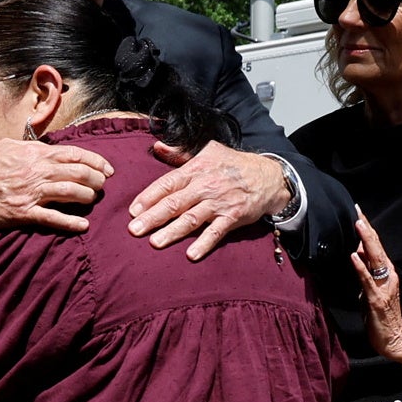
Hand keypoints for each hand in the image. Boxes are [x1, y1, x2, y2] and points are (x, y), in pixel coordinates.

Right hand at [0, 141, 108, 238]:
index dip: (95, 161)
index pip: (73, 154)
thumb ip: (28, 147)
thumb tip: (44, 147)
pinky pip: (52, 218)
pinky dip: (70, 223)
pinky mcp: (23, 213)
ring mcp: (31, 192)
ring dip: (87, 198)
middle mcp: (36, 171)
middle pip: (78, 173)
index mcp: (33, 154)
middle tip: (103, 186)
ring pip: (70, 193)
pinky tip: (83, 226)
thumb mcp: (4, 147)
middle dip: (96, 180)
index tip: (107, 169)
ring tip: (93, 201)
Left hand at [132, 140, 287, 259]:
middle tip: (134, 229)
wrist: (269, 176)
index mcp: (196, 170)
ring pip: (192, 218)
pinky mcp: (233, 217)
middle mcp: (206, 186)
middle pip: (175, 203)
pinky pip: (217, 232)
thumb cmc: (233, 165)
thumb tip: (157, 147)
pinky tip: (191, 254)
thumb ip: (180, 153)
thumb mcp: (208, 152)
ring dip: (172, 232)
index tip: (133, 210)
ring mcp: (220, 202)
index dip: (149, 197)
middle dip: (153, 217)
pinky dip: (204, 243)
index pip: (168, 183)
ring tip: (155, 243)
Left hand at [351, 215, 401, 364]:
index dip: (367, 229)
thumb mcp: (370, 288)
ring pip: (374, 259)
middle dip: (366, 228)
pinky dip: (360, 267)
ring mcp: (382, 286)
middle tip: (357, 210)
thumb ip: (366, 271)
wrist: (394, 338)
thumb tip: (356, 252)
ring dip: (365, 241)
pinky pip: (367, 280)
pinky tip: (353, 256)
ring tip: (357, 224)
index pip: (375, 246)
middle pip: (376, 247)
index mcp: (385, 272)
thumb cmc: (380, 314)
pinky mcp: (376, 299)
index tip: (357, 211)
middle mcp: (387, 275)